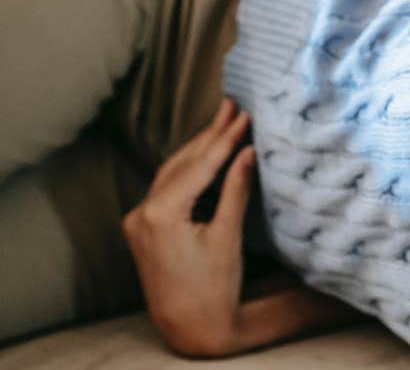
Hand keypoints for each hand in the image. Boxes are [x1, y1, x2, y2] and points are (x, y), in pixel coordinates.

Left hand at [122, 97, 255, 356]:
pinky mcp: (142, 227)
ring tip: (222, 121)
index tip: (244, 113)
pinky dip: (189, 169)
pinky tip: (205, 154)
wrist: (191, 327)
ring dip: (199, 148)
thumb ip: (236, 189)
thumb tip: (249, 151)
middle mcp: (141, 213)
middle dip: (210, 134)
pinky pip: (167, 187)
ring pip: (172, 172)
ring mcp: (137, 220)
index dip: (225, 138)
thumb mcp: (228, 235)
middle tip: (232, 105)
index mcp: (161, 214)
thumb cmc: (214, 287)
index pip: (199, 165)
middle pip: (182, 163)